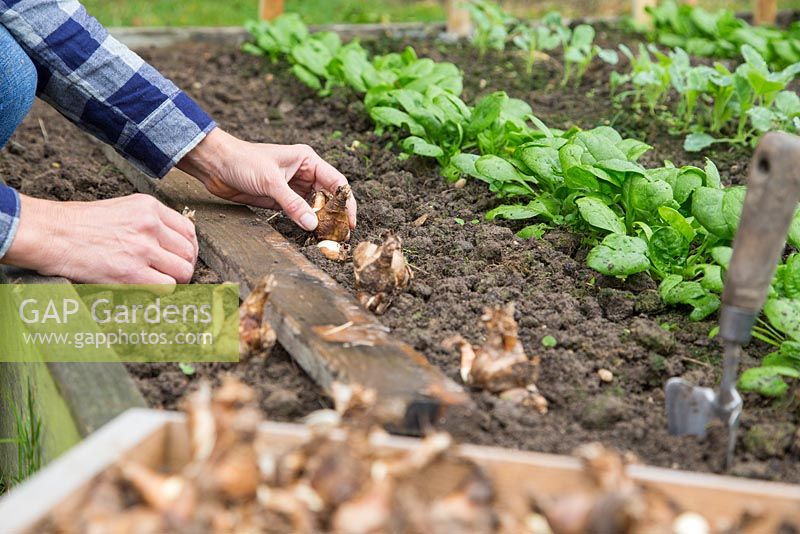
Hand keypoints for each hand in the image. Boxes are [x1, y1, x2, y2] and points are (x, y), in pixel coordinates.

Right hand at [3, 194, 197, 283]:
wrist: (50, 234)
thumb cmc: (78, 224)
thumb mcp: (121, 209)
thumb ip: (148, 222)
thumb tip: (169, 244)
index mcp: (149, 207)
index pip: (189, 231)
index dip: (188, 248)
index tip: (179, 258)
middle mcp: (150, 225)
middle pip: (189, 253)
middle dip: (183, 266)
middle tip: (171, 274)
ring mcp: (142, 249)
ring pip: (183, 271)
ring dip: (175, 281)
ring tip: (159, 282)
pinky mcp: (131, 272)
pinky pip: (166, 287)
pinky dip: (161, 291)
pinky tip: (146, 288)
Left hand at [178, 128, 356, 230]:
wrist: (215, 164)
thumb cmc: (243, 161)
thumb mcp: (271, 182)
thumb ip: (293, 204)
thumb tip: (313, 225)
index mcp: (307, 160)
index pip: (336, 182)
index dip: (346, 202)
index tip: (350, 222)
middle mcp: (303, 173)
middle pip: (328, 196)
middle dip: (335, 215)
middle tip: (341, 236)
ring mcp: (292, 187)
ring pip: (314, 206)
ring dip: (320, 221)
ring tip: (329, 239)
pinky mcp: (280, 198)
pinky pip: (298, 212)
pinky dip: (305, 223)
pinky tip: (311, 235)